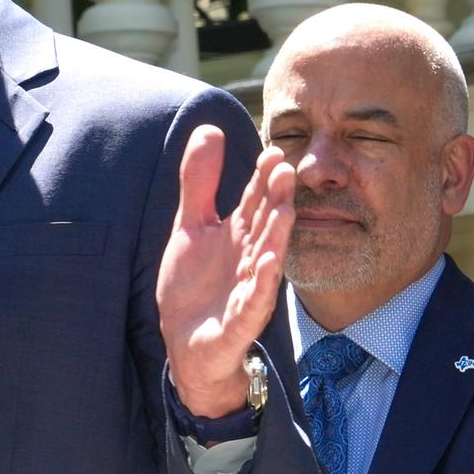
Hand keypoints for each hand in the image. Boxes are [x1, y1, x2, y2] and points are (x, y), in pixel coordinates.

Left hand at [158, 125, 294, 417]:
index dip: (262, 178)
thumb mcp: (190, 226)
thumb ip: (199, 183)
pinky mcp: (240, 319)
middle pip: (266, 224)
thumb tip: (210, 129)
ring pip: (267, 258)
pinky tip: (267, 261)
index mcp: (238, 234)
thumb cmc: (194, 286)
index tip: (273, 150)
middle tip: (285, 169)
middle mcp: (249, 257)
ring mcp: (247, 289)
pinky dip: (262, 282)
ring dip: (277, 235)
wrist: (186, 343)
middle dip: (276, 198)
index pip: (254, 200)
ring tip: (286, 208)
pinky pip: (254, 300)